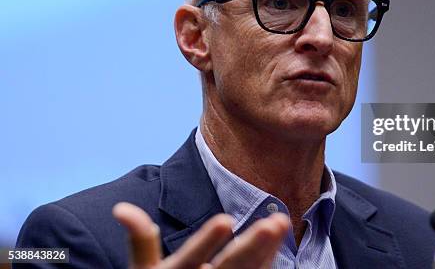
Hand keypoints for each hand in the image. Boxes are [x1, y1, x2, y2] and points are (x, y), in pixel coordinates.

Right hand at [112, 202, 289, 268]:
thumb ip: (140, 240)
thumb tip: (120, 208)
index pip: (192, 258)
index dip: (207, 240)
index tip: (226, 219)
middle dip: (251, 247)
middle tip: (272, 223)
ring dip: (267, 251)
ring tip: (280, 222)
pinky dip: (267, 261)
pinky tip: (277, 240)